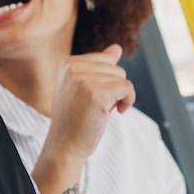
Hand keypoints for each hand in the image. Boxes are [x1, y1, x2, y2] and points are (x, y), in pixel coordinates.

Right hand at [43, 44, 133, 161]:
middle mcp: (72, 67)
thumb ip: (99, 66)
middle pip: (115, 68)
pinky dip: (128, 101)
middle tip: (94, 106)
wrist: (65, 145)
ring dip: (119, 96)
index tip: (91, 98)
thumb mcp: (84, 87)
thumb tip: (117, 47)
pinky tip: (115, 113)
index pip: (105, 60)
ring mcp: (83, 80)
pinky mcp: (96, 93)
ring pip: (122, 77)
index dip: (106, 81)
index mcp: (67, 63)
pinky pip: (128, 87)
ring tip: (100, 110)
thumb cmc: (75, 119)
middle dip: (113, 88)